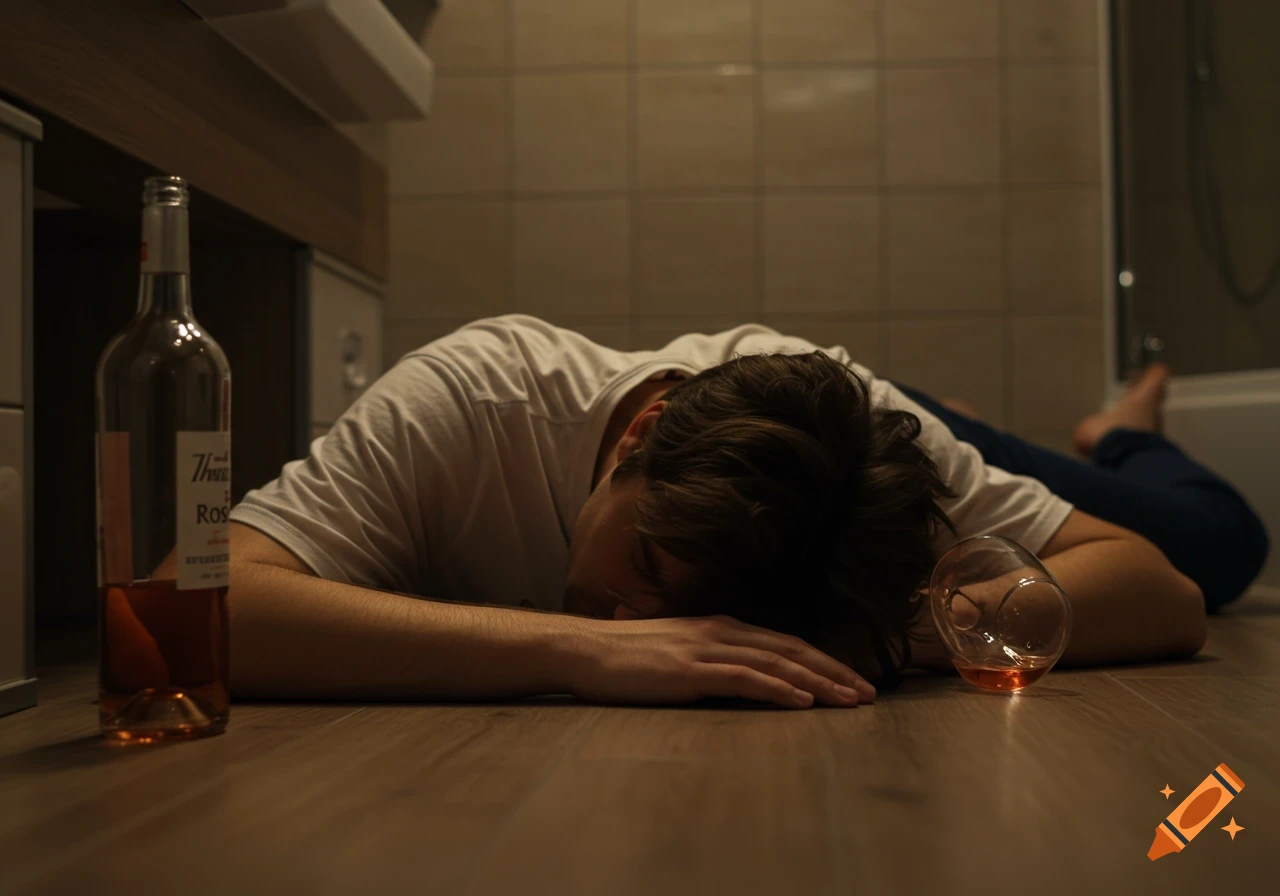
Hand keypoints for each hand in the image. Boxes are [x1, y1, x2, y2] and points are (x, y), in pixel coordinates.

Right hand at [566, 615, 875, 708]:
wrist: (583, 650)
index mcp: (720, 627)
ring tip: (850, 701)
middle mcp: (721, 631)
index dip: (822, 660)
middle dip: (834, 671)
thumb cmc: (625, 658)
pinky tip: (803, 701)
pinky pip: (745, 679)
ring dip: (818, 682)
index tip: (852, 680)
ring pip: (777, 662)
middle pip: (791, 649)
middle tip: (868, 694)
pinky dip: (778, 688)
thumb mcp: (677, 652)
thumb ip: (709, 659)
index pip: (784, 642)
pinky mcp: (690, 670)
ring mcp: (706, 648)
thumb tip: (738, 679)